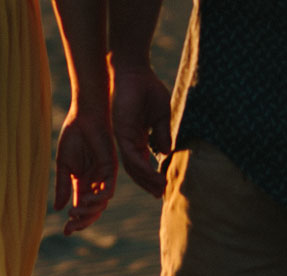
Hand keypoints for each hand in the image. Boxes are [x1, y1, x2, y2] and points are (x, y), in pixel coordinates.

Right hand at [54, 105, 116, 234]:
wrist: (84, 118)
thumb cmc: (73, 137)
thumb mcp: (63, 166)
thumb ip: (62, 186)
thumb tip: (57, 208)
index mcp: (83, 184)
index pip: (81, 208)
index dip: (74, 221)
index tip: (65, 231)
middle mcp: (95, 183)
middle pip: (92, 211)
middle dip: (82, 221)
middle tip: (70, 226)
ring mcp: (104, 177)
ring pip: (100, 204)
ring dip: (88, 212)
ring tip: (73, 213)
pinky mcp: (111, 169)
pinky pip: (107, 191)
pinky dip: (97, 199)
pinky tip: (84, 200)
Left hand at [110, 65, 170, 196]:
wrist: (134, 70)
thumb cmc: (147, 87)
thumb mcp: (161, 114)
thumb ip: (162, 133)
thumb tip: (165, 152)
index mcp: (137, 138)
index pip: (143, 162)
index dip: (152, 175)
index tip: (163, 185)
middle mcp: (128, 140)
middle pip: (136, 169)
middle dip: (148, 183)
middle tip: (160, 195)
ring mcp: (124, 137)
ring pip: (133, 165)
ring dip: (146, 179)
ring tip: (158, 189)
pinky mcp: (121, 131)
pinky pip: (130, 154)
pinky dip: (141, 166)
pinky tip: (152, 174)